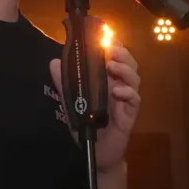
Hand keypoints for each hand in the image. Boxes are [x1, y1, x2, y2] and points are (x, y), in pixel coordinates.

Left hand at [50, 43, 140, 172]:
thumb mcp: (71, 102)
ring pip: (134, 78)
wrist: (95, 153)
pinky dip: (128, 92)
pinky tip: (118, 91)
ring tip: (113, 66)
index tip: (106, 35)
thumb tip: (54, 62)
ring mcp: (125, 100)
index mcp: (106, 80)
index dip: (113, 45)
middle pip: (128, 64)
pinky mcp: (129, 115)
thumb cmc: (85, 124)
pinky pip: (134, 100)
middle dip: (122, 53)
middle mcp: (118, 86)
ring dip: (125, 69)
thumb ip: (64, 83)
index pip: (114, 58)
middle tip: (111, 48)